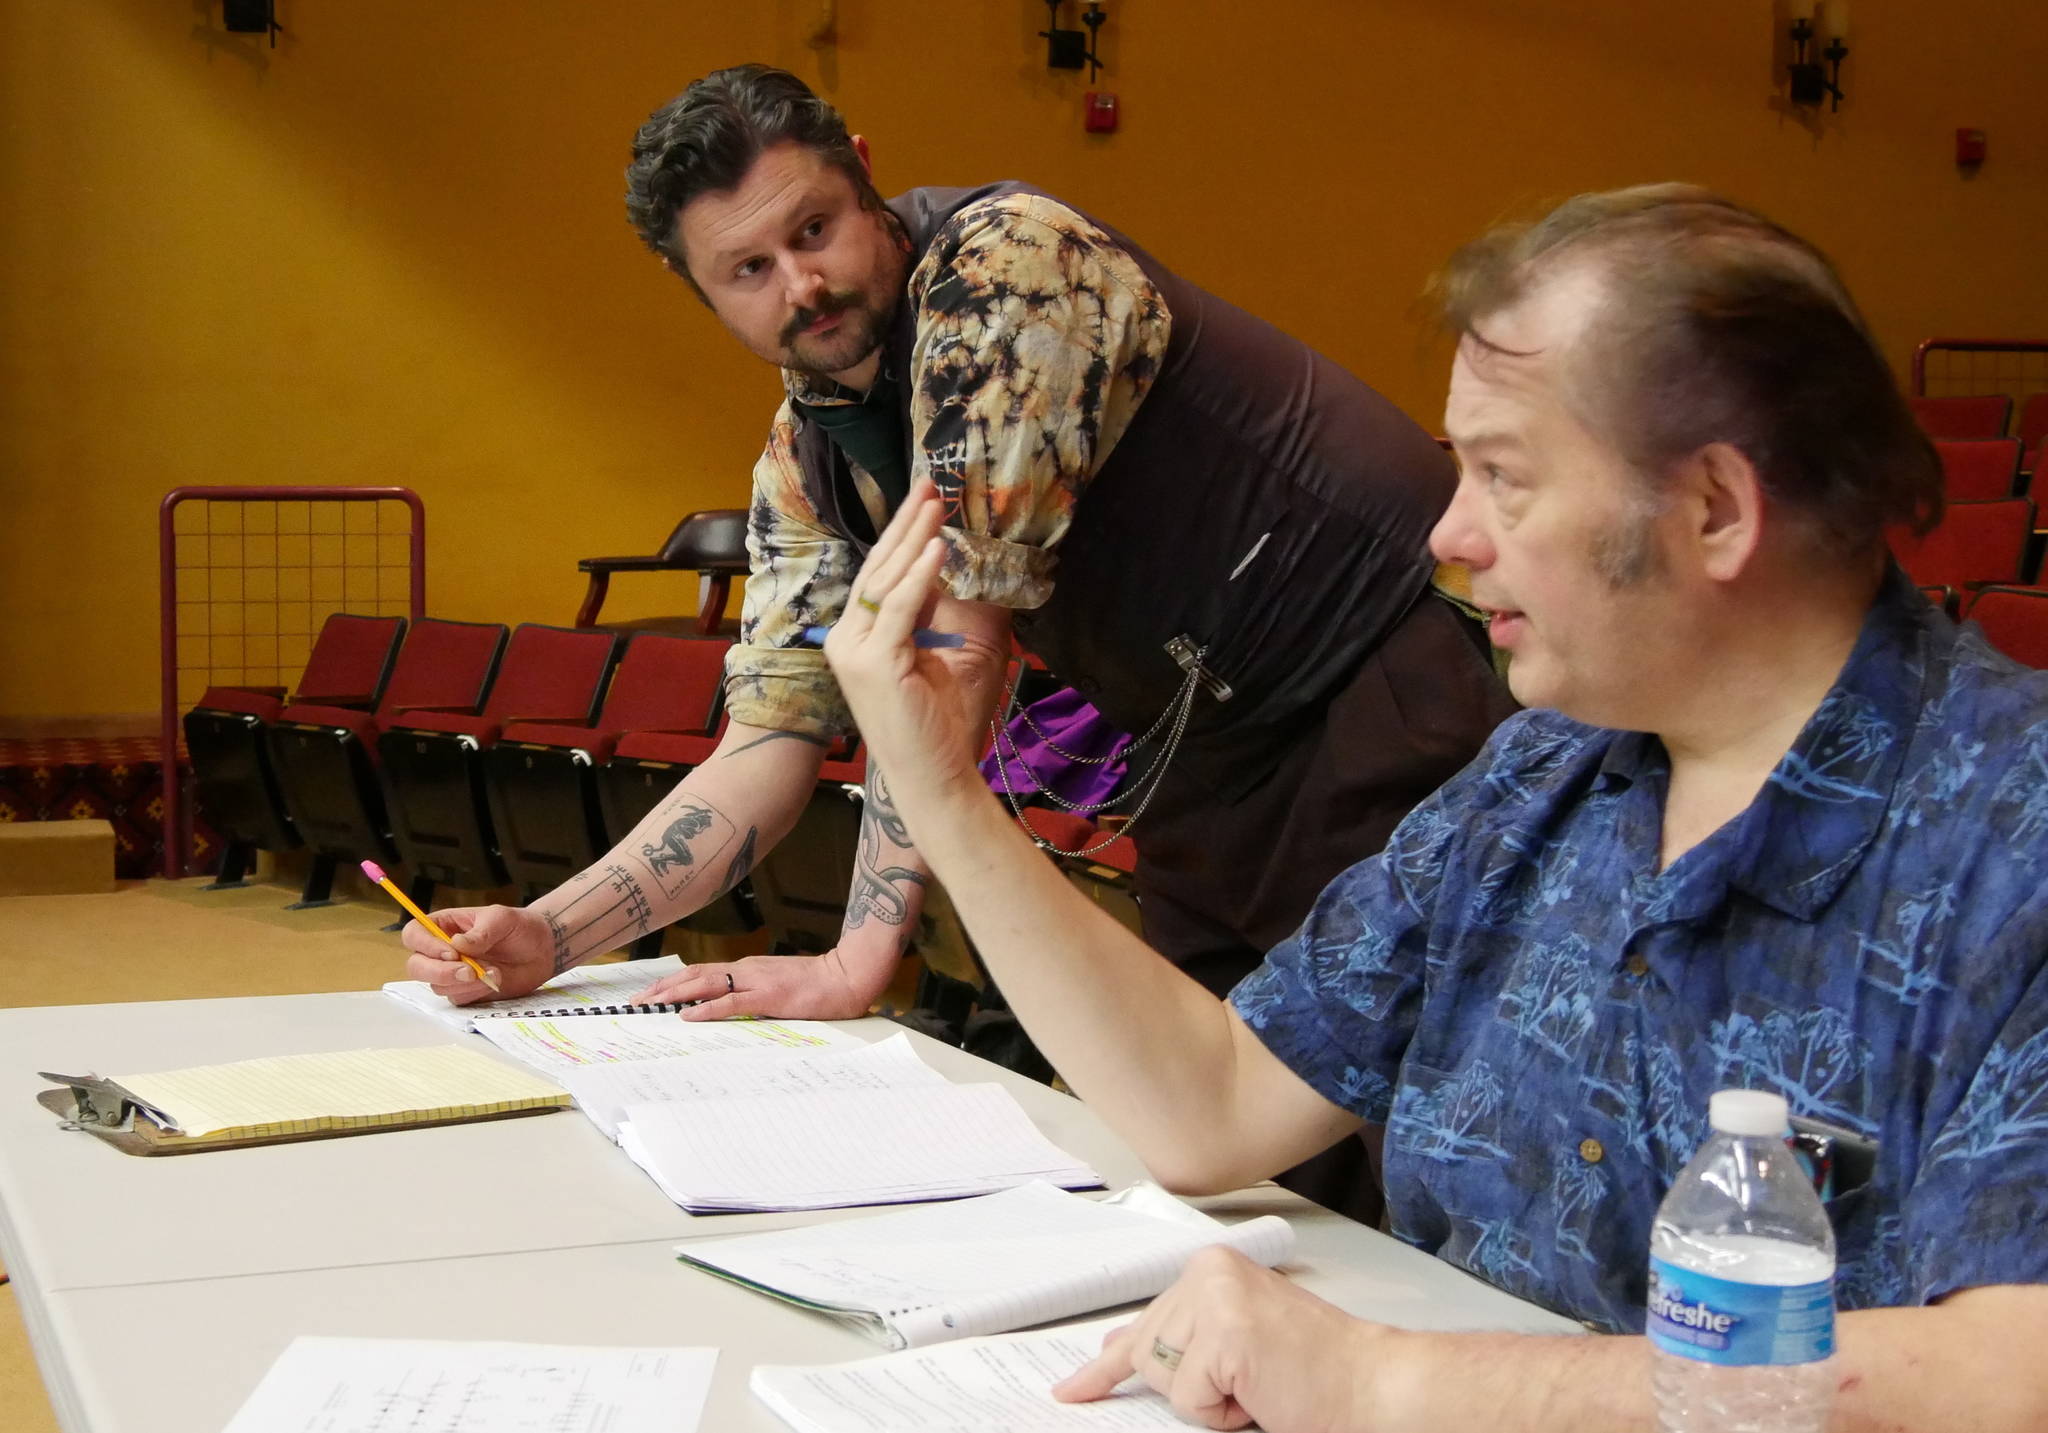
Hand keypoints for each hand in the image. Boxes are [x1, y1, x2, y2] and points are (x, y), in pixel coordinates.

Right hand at [399, 905, 556, 1004]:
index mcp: (442, 926)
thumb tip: (457, 945)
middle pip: (416, 966)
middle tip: (468, 970)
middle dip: (439, 972)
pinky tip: (495, 980)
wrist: (542, 949)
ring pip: (437, 986)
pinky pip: (458, 998)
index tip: (450, 952)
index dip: (425, 946)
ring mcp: (451, 973)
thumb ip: (480, 932)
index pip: (414, 935)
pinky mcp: (465, 991)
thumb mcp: (502, 919)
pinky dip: (475, 992)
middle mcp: (440, 951)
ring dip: (464, 982)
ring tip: (493, 970)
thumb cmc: (519, 927)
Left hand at [631, 951, 873, 1020]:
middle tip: (637, 1000)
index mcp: (748, 968)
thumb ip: (755, 991)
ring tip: (651, 1004)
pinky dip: (706, 1008)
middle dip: (663, 987)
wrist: (847, 977)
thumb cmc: (818, 985)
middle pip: (695, 974)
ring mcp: (756, 981)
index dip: (674, 980)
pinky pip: (730, 1002)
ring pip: (706, 984)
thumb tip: (729, 1005)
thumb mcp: (779, 985)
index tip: (650, 991)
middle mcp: (747, 969)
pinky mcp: (768, 996)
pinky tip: (688, 1015)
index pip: (702, 971)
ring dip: (676, 994)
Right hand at [825, 479, 991, 812]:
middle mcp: (845, 640)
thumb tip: (933, 571)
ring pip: (886, 581)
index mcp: (852, 638)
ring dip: (914, 538)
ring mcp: (854, 651)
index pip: (876, 576)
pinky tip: (937, 547)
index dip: (900, 536)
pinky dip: (919, 576)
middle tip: (930, 485)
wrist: (929, 775)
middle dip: (906, 524)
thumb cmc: (931, 722)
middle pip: (877, 569)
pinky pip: (899, 607)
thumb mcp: (927, 655)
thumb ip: (923, 615)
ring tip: (936, 503)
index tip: (923, 502)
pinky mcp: (875, 663)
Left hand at [1053, 1246, 1392, 1431]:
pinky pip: (1188, 1400)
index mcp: (1211, 1269)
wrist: (1373, 1386)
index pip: (1144, 1323)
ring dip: (1209, 1401)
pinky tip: (1262, 1395)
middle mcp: (1207, 1273)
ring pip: (1164, 1379)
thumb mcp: (1237, 1341)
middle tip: (1249, 1384)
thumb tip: (1116, 1354)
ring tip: (1260, 1387)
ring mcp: (1214, 1301)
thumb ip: (1184, 1338)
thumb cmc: (1316, 1370)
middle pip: (1147, 1355)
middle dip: (1184, 1387)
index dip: (1107, 1365)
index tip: (1072, 1386)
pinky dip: (1223, 1415)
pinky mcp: (1225, 1336)